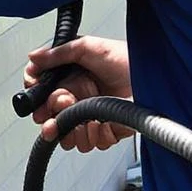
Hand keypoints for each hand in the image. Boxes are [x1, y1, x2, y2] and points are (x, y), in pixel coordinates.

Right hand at [23, 35, 132, 152]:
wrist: (158, 80)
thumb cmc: (130, 60)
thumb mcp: (90, 48)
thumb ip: (58, 53)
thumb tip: (33, 57)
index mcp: (72, 78)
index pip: (43, 92)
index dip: (37, 97)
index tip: (37, 97)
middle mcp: (79, 98)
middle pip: (51, 116)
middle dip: (51, 116)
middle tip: (62, 106)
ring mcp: (92, 116)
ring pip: (68, 134)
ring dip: (71, 131)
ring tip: (82, 120)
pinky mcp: (107, 131)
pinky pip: (91, 142)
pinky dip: (95, 137)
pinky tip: (102, 126)